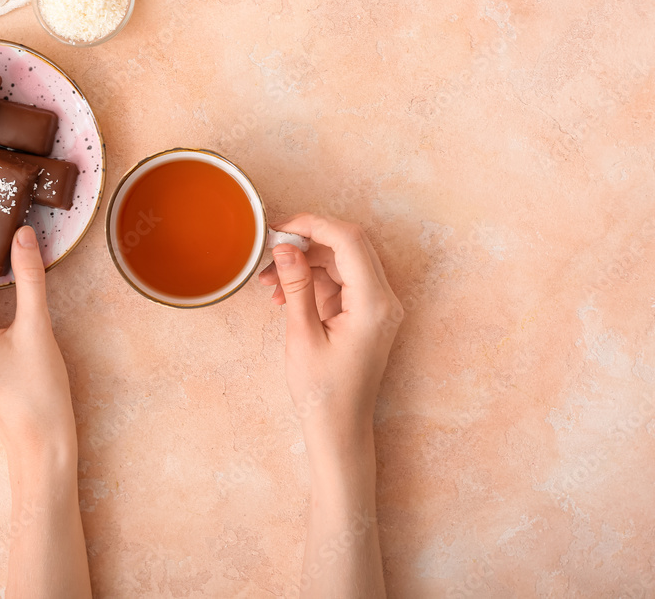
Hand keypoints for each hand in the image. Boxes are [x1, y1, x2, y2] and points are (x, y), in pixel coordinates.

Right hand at [259, 213, 402, 460]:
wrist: (339, 428)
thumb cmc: (322, 392)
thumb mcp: (302, 335)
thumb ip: (296, 285)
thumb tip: (285, 247)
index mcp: (374, 303)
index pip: (348, 241)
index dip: (313, 225)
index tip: (281, 227)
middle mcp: (384, 300)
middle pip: (350, 245)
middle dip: (309, 239)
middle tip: (273, 247)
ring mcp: (379, 307)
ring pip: (343, 261)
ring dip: (307, 262)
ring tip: (270, 279)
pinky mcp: (368, 314)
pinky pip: (342, 281)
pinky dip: (314, 280)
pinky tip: (284, 294)